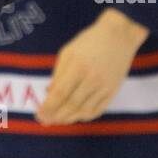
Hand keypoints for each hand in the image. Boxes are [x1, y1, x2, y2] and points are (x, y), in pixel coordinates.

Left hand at [36, 8, 148, 125]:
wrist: (119, 36)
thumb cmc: (89, 41)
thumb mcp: (68, 52)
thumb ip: (58, 74)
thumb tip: (48, 93)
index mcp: (78, 66)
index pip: (60, 94)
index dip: (48, 107)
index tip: (39, 114)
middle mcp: (92, 79)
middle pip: (71, 105)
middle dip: (55, 116)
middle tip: (44, 120)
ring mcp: (104, 87)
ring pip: (84, 111)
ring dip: (68, 119)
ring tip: (57, 121)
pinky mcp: (113, 91)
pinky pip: (97, 110)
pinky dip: (85, 116)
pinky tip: (75, 117)